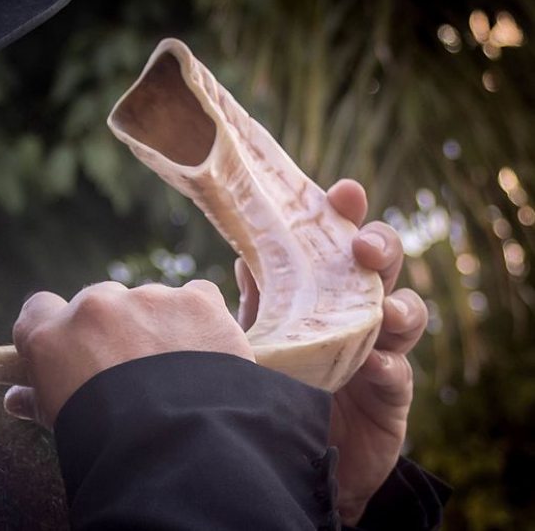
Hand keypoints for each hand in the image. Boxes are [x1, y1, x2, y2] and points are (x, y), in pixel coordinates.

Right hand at [5, 280, 252, 427]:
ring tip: (177, 376)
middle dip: (114, 328)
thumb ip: (35, 401)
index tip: (72, 348)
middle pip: (100, 303)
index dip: (57, 327)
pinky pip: (197, 300)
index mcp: (50, 336)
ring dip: (158, 327)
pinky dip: (200, 324)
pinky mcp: (194, 302)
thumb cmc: (105, 445)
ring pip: (149, 302)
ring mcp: (146, 300)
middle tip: (134, 372)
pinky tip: (207, 359)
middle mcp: (93, 308)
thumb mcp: (61, 423)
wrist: (176, 450)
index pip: (39, 309)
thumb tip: (13, 400)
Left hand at [235, 179, 425, 525]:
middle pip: (382, 268)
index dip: (346, 215)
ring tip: (381, 308)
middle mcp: (357, 312)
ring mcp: (380, 352)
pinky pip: (398, 376)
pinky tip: (375, 364)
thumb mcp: (259, 338)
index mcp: (325, 289)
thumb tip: (245, 255)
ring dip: (396, 305)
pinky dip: (389, 367)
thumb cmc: (275, 385)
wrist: (289, 457)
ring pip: (406, 314)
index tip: (344, 193)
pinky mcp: (390, 399)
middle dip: (380, 248)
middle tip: (363, 247)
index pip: (339, 242)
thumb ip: (260, 300)